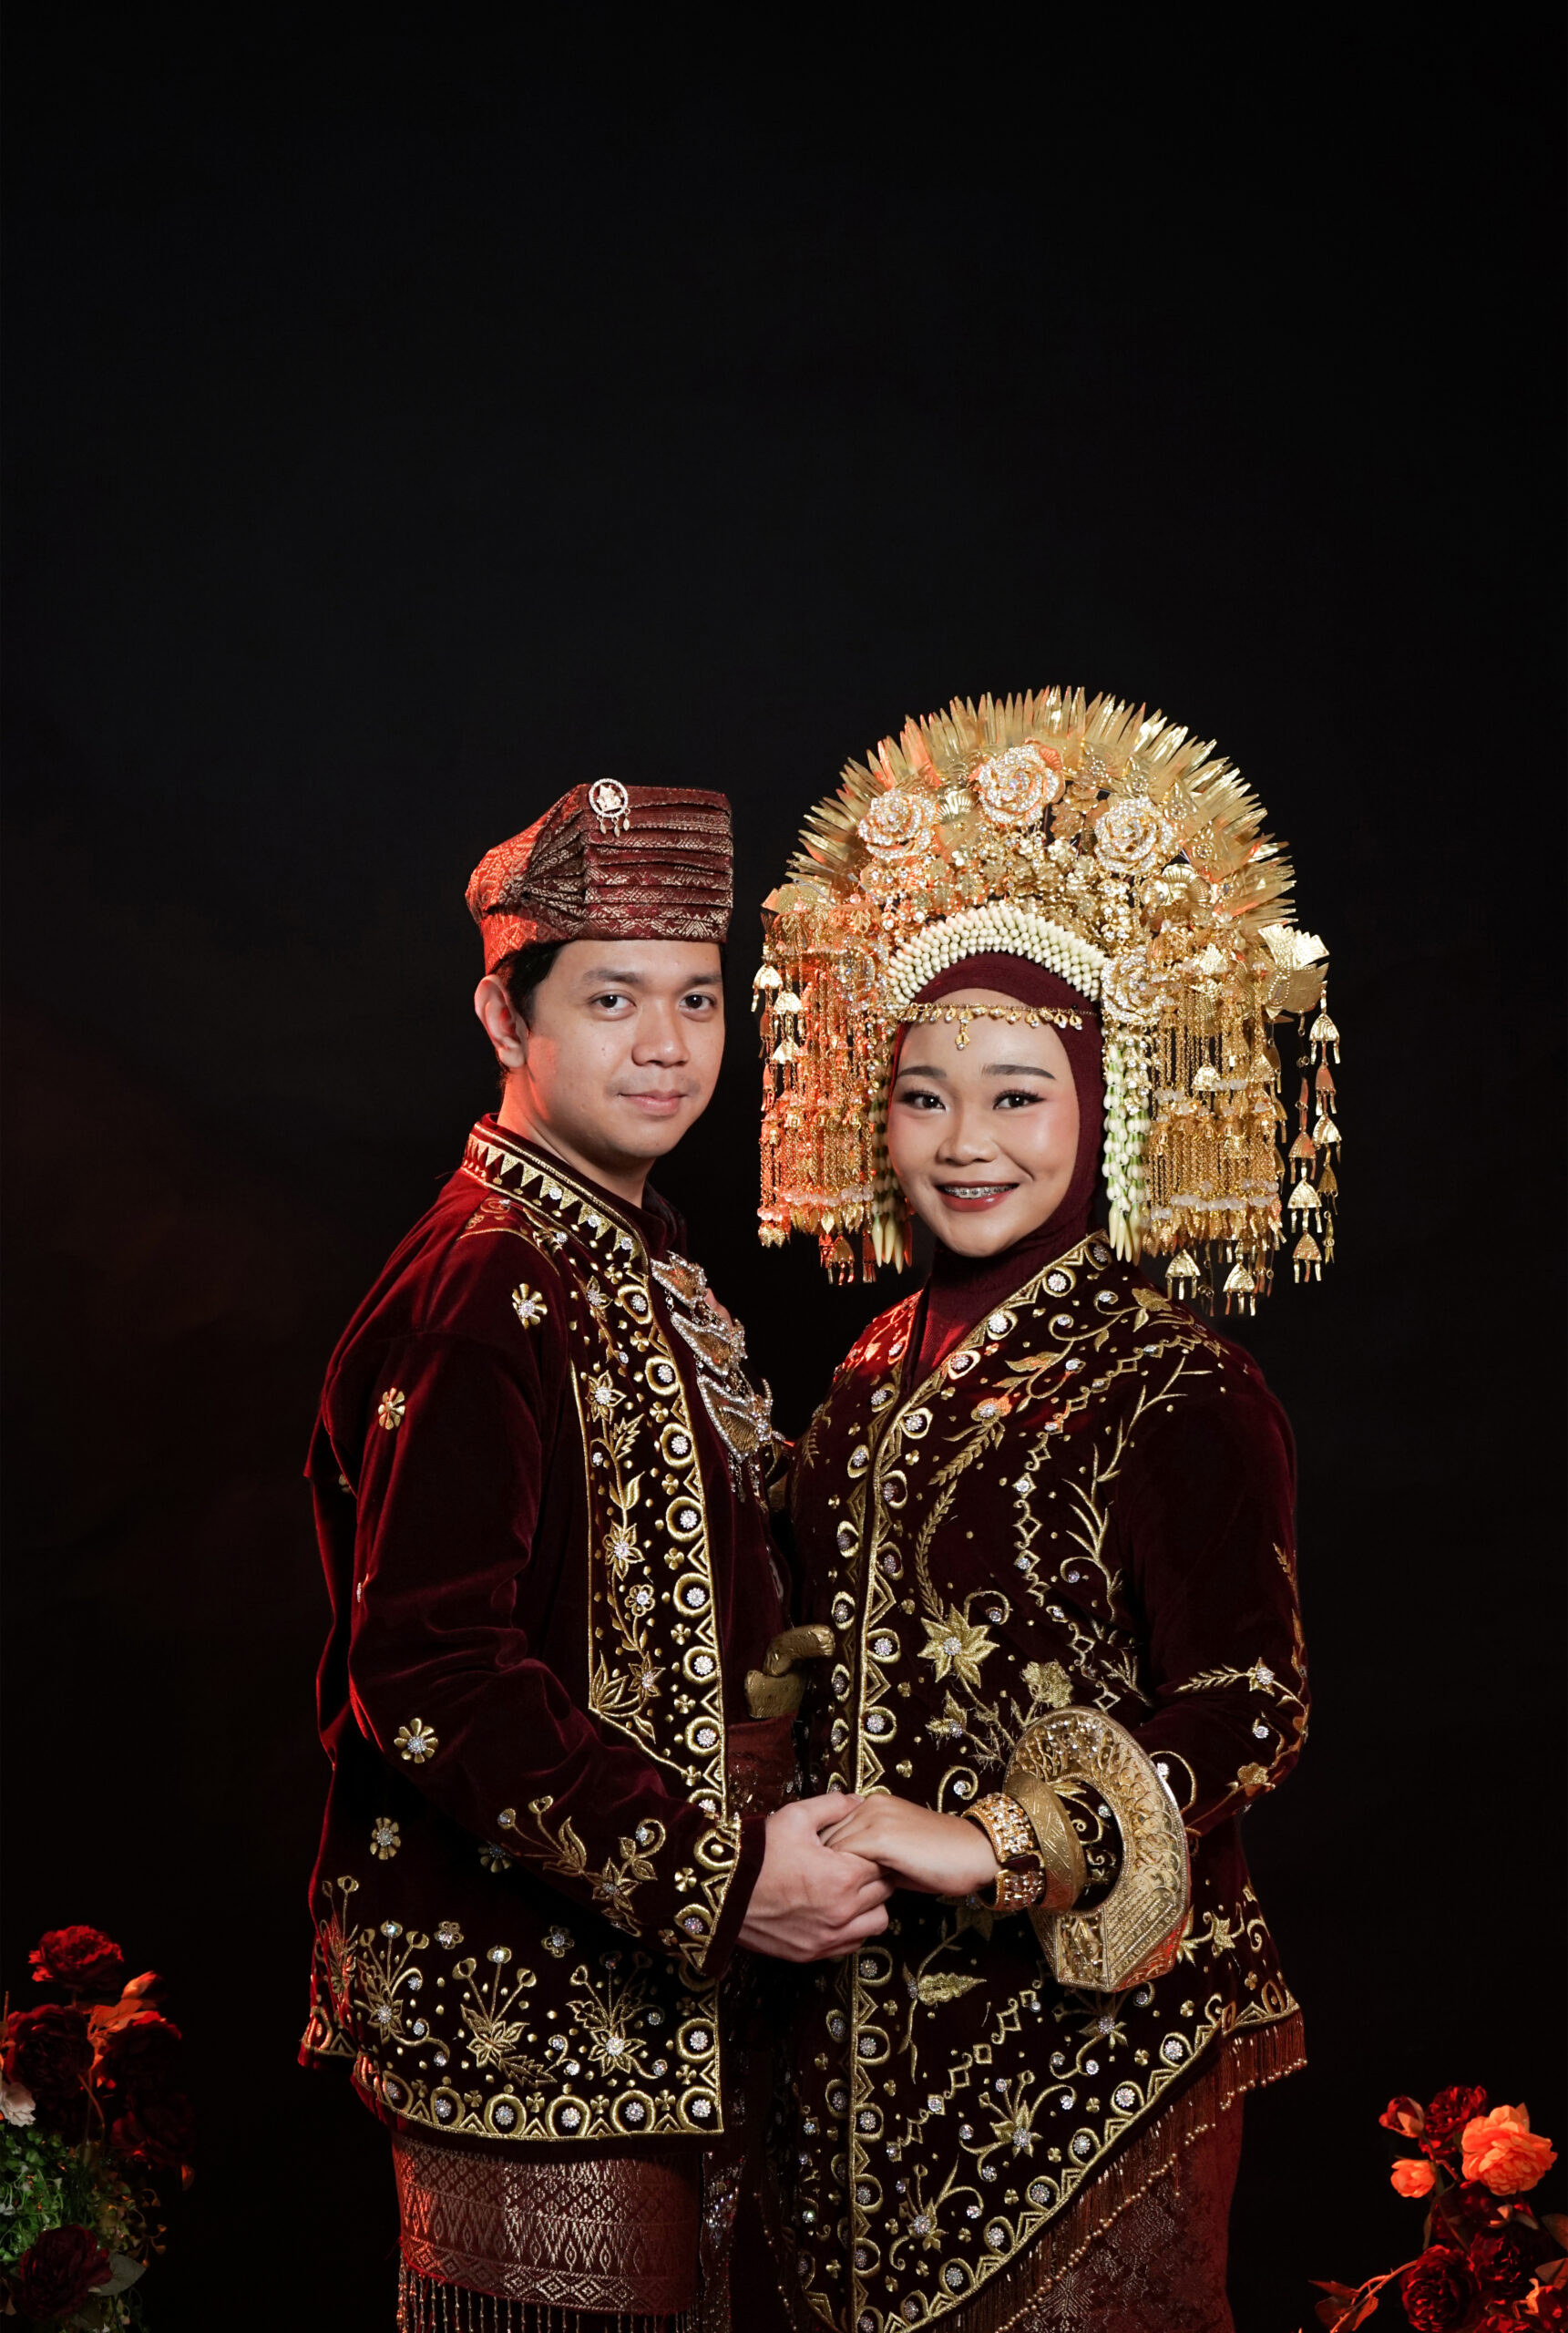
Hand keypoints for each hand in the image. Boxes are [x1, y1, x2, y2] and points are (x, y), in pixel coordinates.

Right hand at [737, 1793, 892, 1961]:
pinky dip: (852, 1928)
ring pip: (876, 1921)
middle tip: (855, 1863)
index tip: (861, 1845)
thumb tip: (857, 1802)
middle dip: (874, 1875)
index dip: (874, 1850)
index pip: (882, 1863)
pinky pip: (853, 1943)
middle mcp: (841, 1912)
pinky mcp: (813, 1953)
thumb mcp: (795, 1817)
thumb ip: (833, 1806)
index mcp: (842, 1877)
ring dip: (870, 1905)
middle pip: (884, 1891)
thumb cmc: (757, 1854)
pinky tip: (835, 1910)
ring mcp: (828, 1937)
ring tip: (848, 1889)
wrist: (721, 1892)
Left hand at [819, 1795, 998, 1898]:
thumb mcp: (899, 1851)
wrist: (974, 1854)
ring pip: (831, 1846)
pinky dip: (839, 1876)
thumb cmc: (940, 1859)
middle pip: (825, 1834)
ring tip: (825, 1894)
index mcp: (873, 1805)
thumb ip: (871, 1855)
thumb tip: (844, 1874)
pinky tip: (841, 1894)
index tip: (815, 1876)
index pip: (831, 1826)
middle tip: (814, 1889)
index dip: (821, 1853)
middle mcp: (870, 1805)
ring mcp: (874, 1819)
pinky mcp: (881, 1838)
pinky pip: (845, 1857)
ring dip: (826, 1870)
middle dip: (818, 1862)